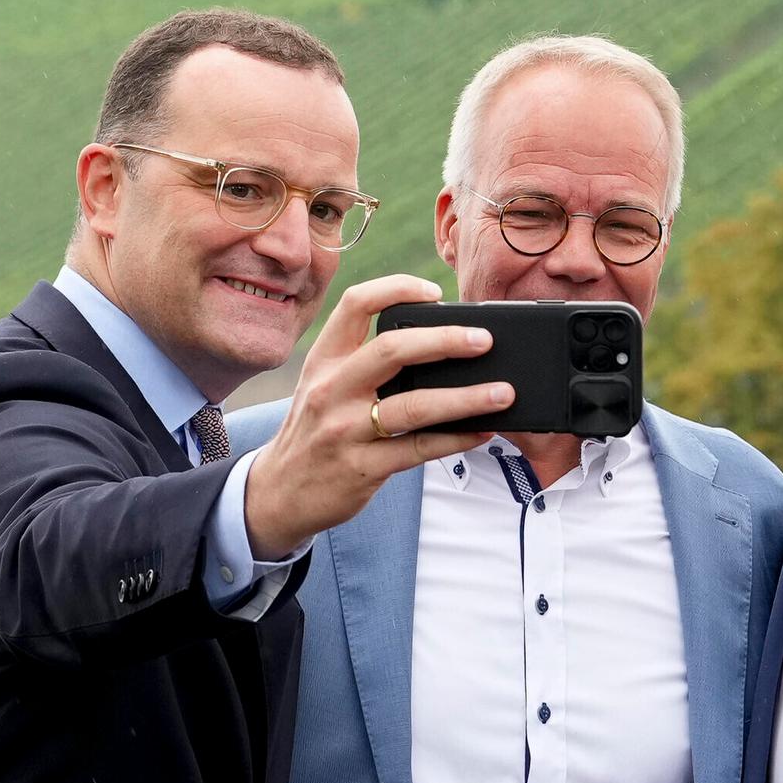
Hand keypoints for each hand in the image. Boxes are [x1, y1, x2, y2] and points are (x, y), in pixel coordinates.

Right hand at [245, 274, 510, 556]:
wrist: (279, 493)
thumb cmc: (314, 431)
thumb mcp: (323, 386)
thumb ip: (364, 363)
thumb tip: (438, 344)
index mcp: (324, 360)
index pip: (355, 304)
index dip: (397, 288)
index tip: (435, 291)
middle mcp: (331, 390)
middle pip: (391, 350)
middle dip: (444, 341)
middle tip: (484, 341)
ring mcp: (346, 431)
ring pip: (413, 406)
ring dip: (465, 398)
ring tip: (502, 393)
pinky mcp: (362, 468)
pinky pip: (418, 450)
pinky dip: (456, 439)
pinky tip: (481, 431)